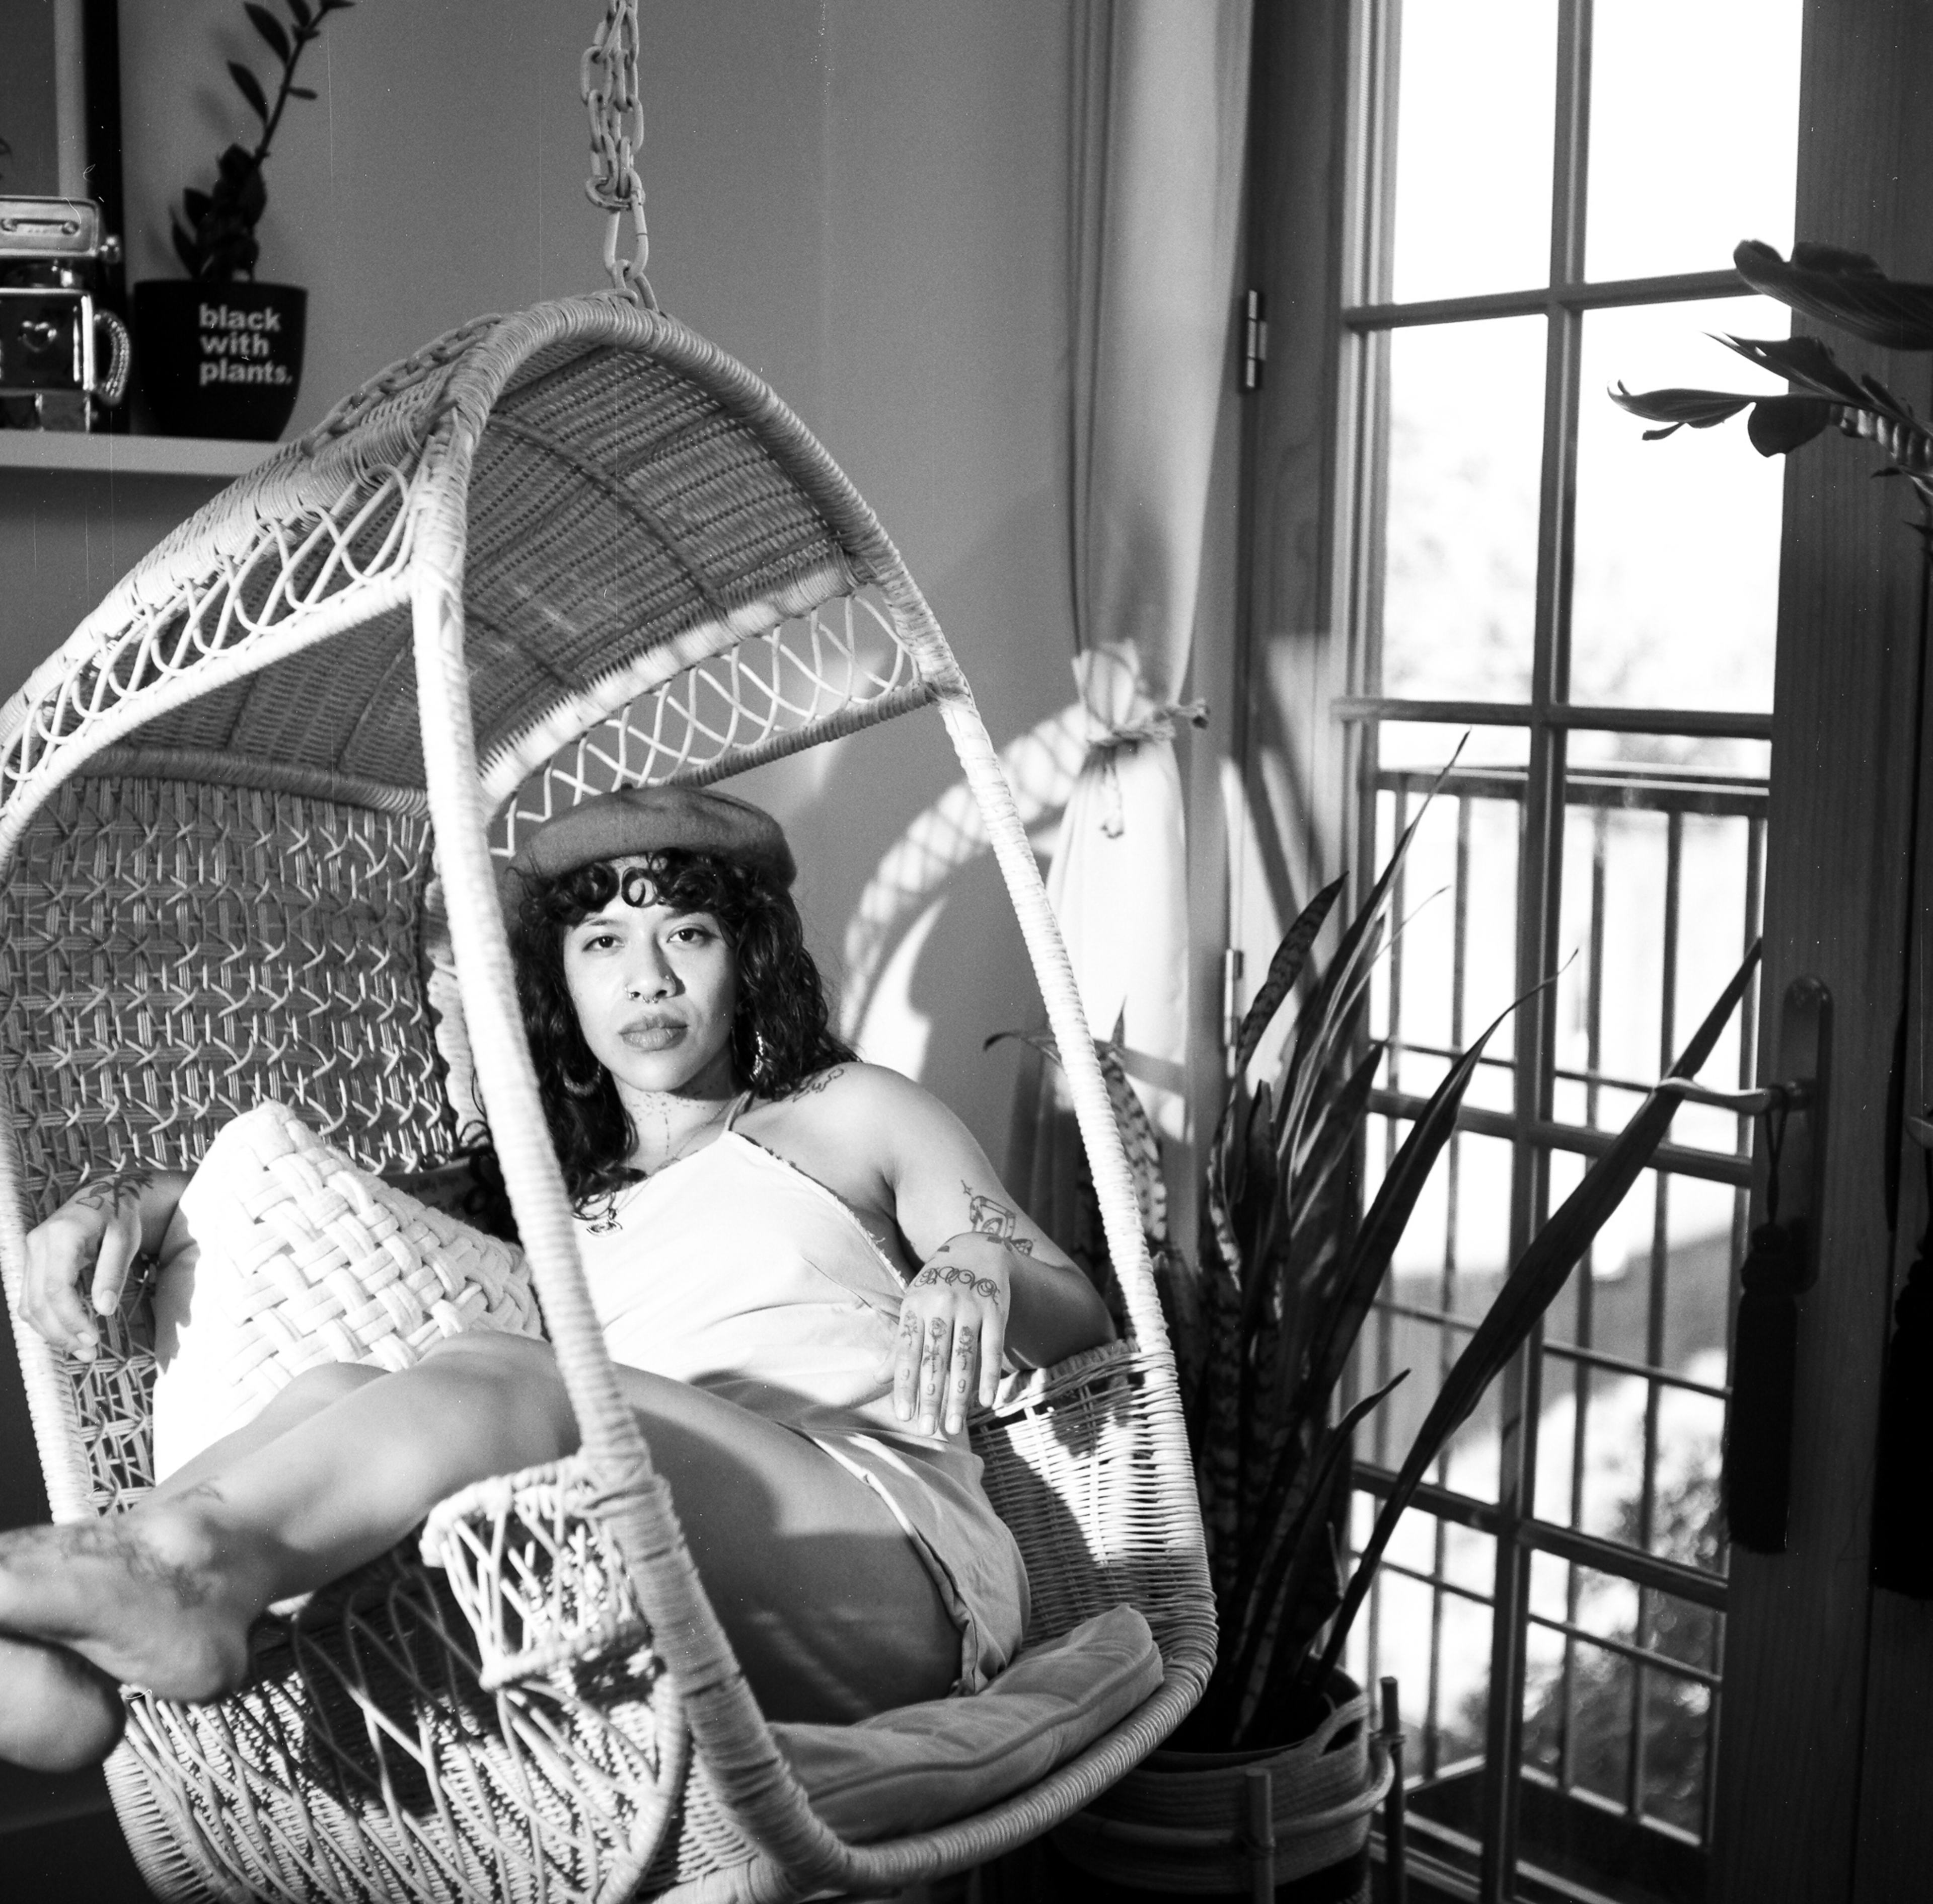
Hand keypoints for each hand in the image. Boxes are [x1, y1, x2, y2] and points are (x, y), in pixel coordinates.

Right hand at [19, 1177, 149, 1359]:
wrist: (105, 1194)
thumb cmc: (119, 1215)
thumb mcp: (125, 1240)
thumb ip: (113, 1273)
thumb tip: (103, 1310)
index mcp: (62, 1235)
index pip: (56, 1288)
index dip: (71, 1318)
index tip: (92, 1338)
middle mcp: (37, 1244)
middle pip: (38, 1301)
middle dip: (61, 1332)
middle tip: (88, 1353)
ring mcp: (31, 1253)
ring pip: (29, 1304)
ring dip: (51, 1332)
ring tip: (80, 1350)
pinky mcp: (32, 1262)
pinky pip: (30, 1298)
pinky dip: (45, 1320)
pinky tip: (66, 1333)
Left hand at [889, 1234, 1012, 1435]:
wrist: (975, 1249)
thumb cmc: (937, 1286)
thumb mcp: (914, 1306)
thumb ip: (900, 1344)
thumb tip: (877, 1378)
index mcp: (915, 1305)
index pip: (907, 1352)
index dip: (905, 1385)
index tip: (904, 1416)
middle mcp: (941, 1304)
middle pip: (935, 1359)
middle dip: (931, 1397)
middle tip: (929, 1430)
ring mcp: (970, 1306)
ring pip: (963, 1358)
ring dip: (959, 1395)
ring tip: (955, 1426)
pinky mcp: (995, 1309)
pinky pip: (992, 1347)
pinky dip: (989, 1376)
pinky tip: (986, 1401)